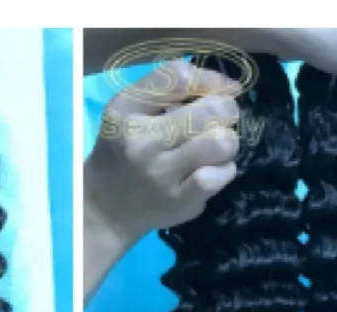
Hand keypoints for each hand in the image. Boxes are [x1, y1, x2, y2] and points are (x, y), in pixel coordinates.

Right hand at [88, 60, 239, 268]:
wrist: (107, 207)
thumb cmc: (124, 150)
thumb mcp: (130, 109)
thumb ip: (169, 89)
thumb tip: (228, 86)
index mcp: (128, 111)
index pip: (179, 78)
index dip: (211, 79)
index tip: (224, 87)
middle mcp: (144, 142)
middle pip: (209, 111)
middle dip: (226, 109)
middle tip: (222, 117)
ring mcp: (163, 175)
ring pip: (220, 143)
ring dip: (229, 139)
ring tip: (218, 143)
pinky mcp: (180, 202)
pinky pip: (219, 176)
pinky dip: (226, 168)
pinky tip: (215, 168)